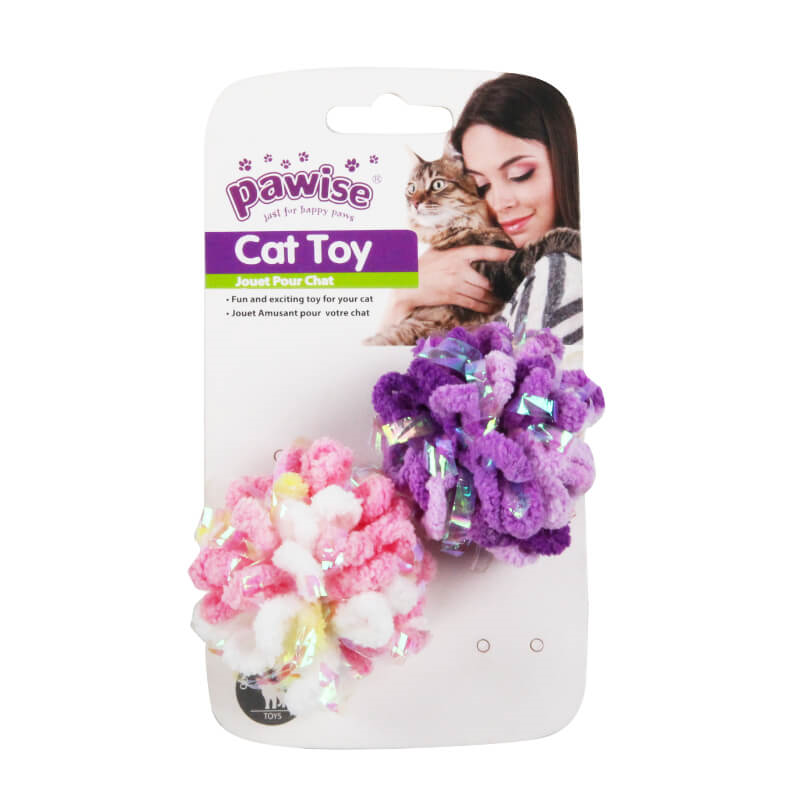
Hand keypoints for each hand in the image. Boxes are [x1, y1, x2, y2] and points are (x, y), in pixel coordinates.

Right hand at [385, 245, 511, 324]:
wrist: (407, 284)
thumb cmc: (422, 266)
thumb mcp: (437, 251)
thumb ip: (453, 249)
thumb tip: (467, 244)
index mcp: (457, 254)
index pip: (484, 252)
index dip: (501, 254)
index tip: (513, 255)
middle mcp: (459, 270)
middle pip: (486, 280)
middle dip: (499, 285)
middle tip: (510, 287)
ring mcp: (455, 284)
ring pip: (482, 293)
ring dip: (494, 299)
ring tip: (503, 300)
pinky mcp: (451, 297)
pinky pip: (473, 303)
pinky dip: (484, 307)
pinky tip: (492, 308)